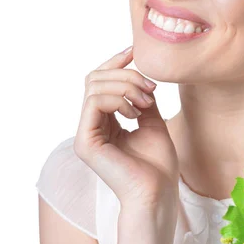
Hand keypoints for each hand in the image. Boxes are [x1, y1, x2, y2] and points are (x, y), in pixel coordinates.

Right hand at [74, 47, 179, 213]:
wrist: (158, 193)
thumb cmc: (158, 165)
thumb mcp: (153, 121)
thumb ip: (141, 98)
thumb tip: (138, 75)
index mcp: (105, 123)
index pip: (100, 83)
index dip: (114, 63)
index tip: (133, 50)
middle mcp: (91, 127)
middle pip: (95, 79)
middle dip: (126, 75)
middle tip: (151, 89)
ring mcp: (86, 135)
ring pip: (94, 87)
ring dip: (126, 86)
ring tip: (147, 102)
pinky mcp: (85, 142)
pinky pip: (94, 101)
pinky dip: (119, 98)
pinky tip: (136, 112)